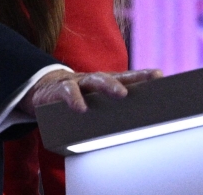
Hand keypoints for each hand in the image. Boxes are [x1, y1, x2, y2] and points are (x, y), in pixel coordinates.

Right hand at [18, 68, 162, 115]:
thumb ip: (110, 110)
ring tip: (121, 93)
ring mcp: (78, 82)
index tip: (159, 75)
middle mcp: (93, 79)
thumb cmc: (77, 98)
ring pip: (95, 80)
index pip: (126, 77)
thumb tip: (136, 127)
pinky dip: (75, 100)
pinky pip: (69, 93)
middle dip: (131, 80)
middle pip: (114, 76)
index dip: (142, 75)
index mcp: (104, 82)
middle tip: (151, 85)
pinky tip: (81, 109)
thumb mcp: (94, 102)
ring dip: (109, 85)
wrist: (43, 90)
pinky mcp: (60, 89)